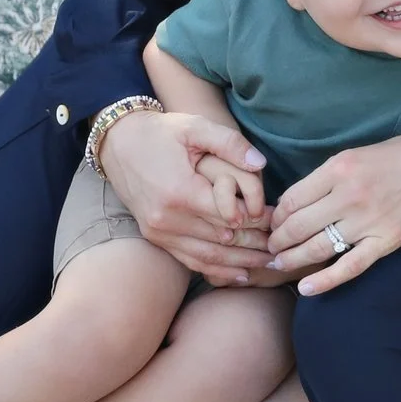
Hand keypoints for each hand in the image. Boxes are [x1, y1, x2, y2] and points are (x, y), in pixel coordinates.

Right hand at [99, 110, 268, 284]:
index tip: (278, 220)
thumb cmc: (161, 132)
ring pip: (209, 256)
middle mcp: (168, 218)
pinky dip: (217, 270)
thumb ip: (230, 143)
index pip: (229, 216)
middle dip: (255, 244)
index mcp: (180, 191)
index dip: (257, 220)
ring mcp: (159, 231)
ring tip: (269, 264)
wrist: (118, 143)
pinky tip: (240, 274)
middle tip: (282, 247)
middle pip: (223, 240)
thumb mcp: (195, 127)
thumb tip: (260, 165)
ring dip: (241, 263)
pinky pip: (190, 261)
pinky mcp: (155, 237)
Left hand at [264, 133, 400, 295]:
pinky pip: (349, 266)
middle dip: (278, 240)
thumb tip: (297, 200)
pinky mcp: (385, 241)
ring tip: (280, 263)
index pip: (292, 198)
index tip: (273, 222)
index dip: (276, 215)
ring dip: (292, 259)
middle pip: (298, 225)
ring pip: (317, 247)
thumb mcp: (358, 153)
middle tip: (270, 247)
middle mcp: (350, 195)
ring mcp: (368, 221)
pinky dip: (325, 280)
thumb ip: (328, 176)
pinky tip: (306, 288)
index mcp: (339, 168)